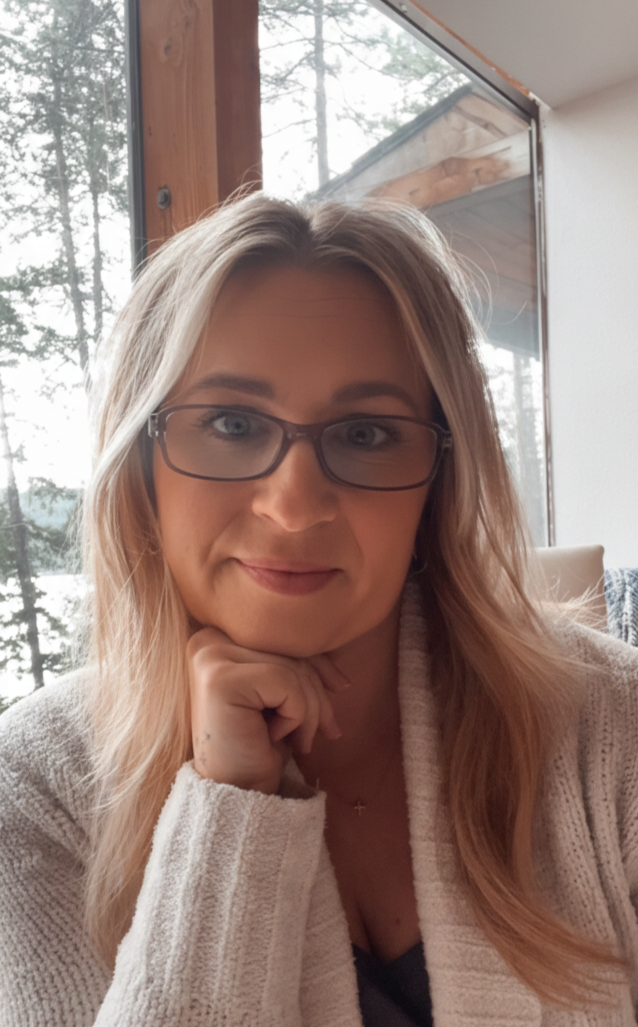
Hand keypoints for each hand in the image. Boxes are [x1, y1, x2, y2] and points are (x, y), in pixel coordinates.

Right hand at [187, 626, 349, 793]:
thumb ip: (298, 668)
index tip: (341, 688)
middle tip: (326, 730)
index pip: (283, 636)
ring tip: (298, 741)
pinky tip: (275, 738)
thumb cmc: (259, 745)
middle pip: (288, 648)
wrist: (237, 795)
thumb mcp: (282, 697)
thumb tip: (340, 677)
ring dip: (308, 710)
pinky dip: (295, 715)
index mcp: (218, 637)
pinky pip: (285, 683)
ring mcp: (209, 657)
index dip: (317, 662)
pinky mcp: (220, 679)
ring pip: (291, 667)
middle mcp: (207, 640)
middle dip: (317, 692)